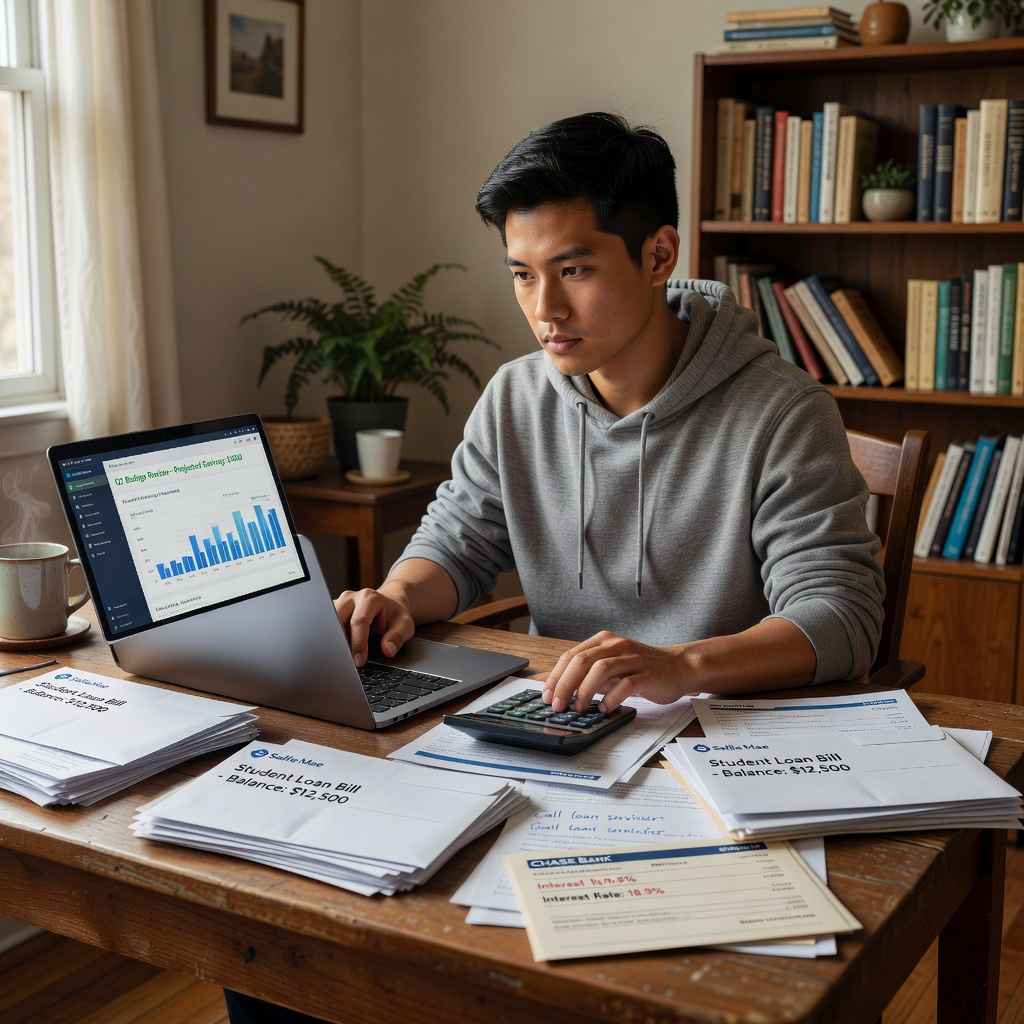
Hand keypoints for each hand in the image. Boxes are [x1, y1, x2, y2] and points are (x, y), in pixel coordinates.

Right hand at [334, 588, 414, 667]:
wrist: (389, 603)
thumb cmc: (395, 614)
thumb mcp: (405, 624)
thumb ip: (398, 636)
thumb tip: (388, 650)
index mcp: (369, 598)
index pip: (358, 621)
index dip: (358, 643)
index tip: (359, 661)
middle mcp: (351, 597)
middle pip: (338, 619)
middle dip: (340, 642)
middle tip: (344, 661)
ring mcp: (340, 602)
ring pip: (328, 621)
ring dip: (332, 639)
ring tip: (340, 656)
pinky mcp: (334, 609)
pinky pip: (326, 623)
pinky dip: (329, 637)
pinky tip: (335, 649)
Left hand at [541, 631, 689, 712]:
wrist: (679, 667)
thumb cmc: (640, 669)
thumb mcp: (608, 668)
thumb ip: (582, 674)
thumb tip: (549, 683)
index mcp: (603, 641)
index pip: (571, 656)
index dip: (556, 676)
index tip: (547, 695)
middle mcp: (616, 645)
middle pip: (582, 661)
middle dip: (565, 685)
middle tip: (558, 705)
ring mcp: (632, 658)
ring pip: (601, 669)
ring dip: (585, 691)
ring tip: (578, 708)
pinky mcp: (647, 673)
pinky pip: (625, 684)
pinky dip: (611, 698)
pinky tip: (604, 709)